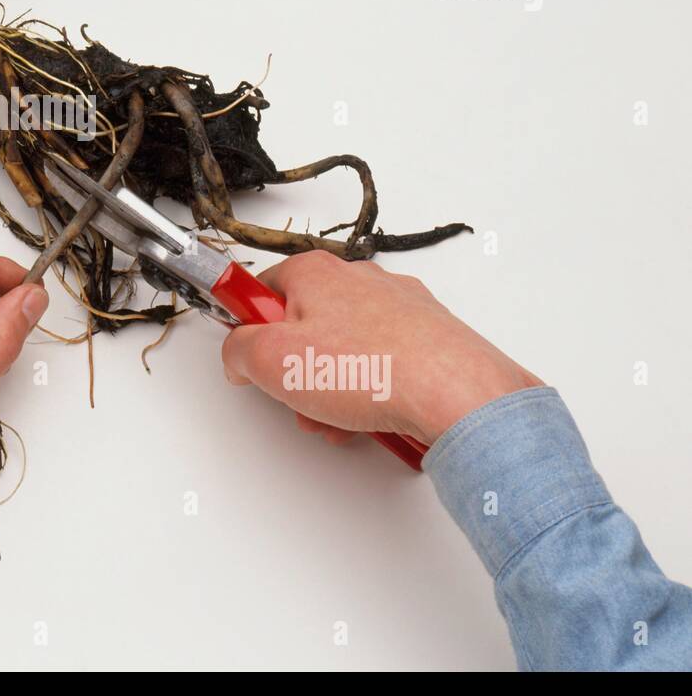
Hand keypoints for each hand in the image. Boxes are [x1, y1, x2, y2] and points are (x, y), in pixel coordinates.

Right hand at [221, 251, 541, 447]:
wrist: (456, 393)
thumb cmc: (371, 369)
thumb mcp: (271, 361)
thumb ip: (238, 351)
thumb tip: (238, 354)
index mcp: (316, 272)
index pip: (262, 291)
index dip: (250, 328)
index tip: (250, 353)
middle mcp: (359, 280)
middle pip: (306, 325)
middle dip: (297, 372)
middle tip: (298, 400)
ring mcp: (399, 307)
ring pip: (347, 350)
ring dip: (333, 391)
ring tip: (341, 422)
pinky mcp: (429, 336)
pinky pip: (384, 364)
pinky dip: (373, 392)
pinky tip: (375, 419)